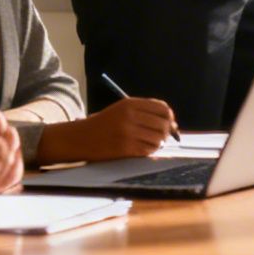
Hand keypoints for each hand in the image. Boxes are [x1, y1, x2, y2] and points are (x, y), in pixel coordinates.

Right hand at [37, 97, 178, 164]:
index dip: (169, 116)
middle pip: (163, 123)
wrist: (82, 138)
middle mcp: (130, 116)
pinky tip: (144, 148)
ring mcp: (128, 133)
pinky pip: (148, 150)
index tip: (169, 122)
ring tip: (152, 142)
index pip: (161, 108)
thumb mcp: (122, 110)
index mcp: (129, 104)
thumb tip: (172, 122)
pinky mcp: (125, 148)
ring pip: (158, 138)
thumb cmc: (104, 124)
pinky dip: (151, 150)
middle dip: (167, 131)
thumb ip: (144, 112)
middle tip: (164, 135)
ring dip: (159, 142)